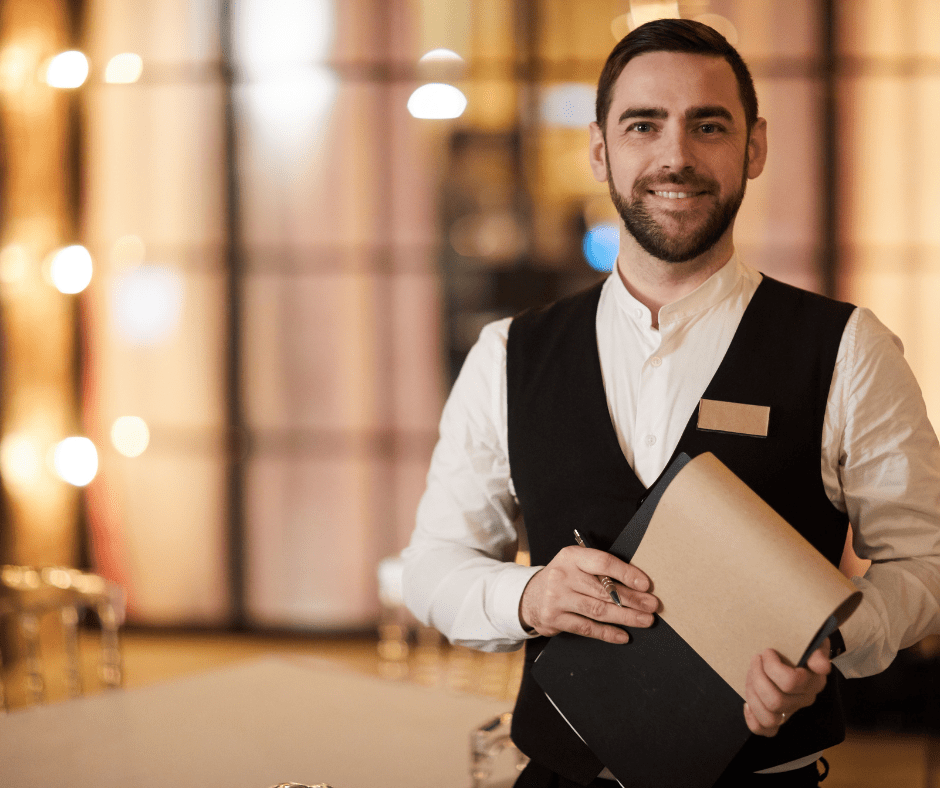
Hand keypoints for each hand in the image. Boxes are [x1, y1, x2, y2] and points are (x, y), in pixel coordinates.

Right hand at [518, 544, 659, 643]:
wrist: (529, 595)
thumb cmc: (563, 578)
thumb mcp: (576, 564)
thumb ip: (599, 570)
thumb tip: (637, 584)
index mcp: (571, 556)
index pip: (602, 562)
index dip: (626, 573)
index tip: (645, 584)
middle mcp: (562, 575)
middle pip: (604, 590)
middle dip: (632, 599)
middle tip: (652, 606)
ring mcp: (556, 598)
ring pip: (598, 610)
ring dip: (625, 617)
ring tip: (645, 620)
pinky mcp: (555, 619)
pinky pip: (586, 628)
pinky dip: (607, 633)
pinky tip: (623, 635)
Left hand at [743, 640, 830, 736]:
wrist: (790, 650)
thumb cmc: (798, 644)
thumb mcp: (811, 641)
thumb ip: (817, 651)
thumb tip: (821, 666)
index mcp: (813, 681)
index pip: (790, 683)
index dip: (772, 667)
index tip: (768, 651)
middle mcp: (804, 699)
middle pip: (776, 701)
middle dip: (758, 677)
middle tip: (756, 659)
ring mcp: (791, 710)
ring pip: (770, 718)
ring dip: (753, 695)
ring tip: (751, 675)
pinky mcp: (778, 718)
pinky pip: (766, 730)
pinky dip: (753, 719)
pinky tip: (747, 703)